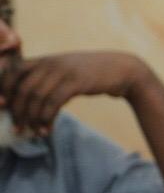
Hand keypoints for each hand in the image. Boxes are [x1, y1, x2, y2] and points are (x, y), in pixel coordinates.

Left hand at [4, 51, 148, 136]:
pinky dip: (47, 119)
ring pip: (36, 97)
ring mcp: (63, 71)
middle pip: (22, 88)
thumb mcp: (66, 71)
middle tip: (17, 128)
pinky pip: (54, 102)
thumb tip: (27, 100)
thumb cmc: (93, 74)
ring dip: (32, 119)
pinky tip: (48, 130)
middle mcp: (49, 63)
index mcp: (43, 60)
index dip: (4, 90)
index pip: (12, 71)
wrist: (123, 70)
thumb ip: (47, 79)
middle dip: (17, 111)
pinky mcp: (76, 82)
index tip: (5, 108)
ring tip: (32, 133)